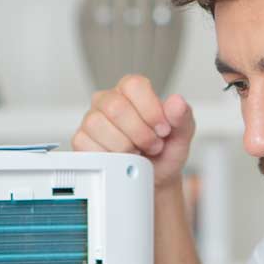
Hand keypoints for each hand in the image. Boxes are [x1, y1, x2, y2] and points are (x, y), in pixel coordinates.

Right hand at [72, 74, 194, 191]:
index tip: (163, 129)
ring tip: (137, 153)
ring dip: (124, 146)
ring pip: (98, 125)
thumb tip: (177, 102)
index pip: (134, 85)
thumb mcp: (181, 135)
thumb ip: (182, 117)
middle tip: (152, 145)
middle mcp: (108, 100)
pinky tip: (121, 160)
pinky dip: (108, 157)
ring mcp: (92, 119)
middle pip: (116, 107)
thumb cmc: (164, 152)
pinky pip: (87, 144)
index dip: (150, 110)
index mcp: (132, 90)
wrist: (153, 177)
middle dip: (139, 133)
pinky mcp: (81, 139)